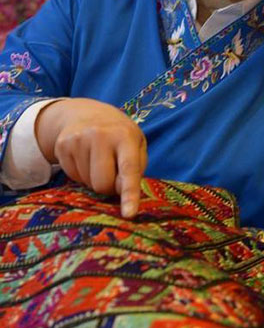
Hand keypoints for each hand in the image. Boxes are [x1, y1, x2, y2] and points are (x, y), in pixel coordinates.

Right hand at [35, 98, 146, 217]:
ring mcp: (78, 139)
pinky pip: (73, 177)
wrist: (86, 113)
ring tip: (96, 159)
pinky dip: (81, 174)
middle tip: (111, 170)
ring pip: (87, 184)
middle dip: (108, 187)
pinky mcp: (62, 146)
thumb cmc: (119, 135)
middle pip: (103, 184)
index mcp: (125, 136)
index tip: (129, 214)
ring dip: (94, 179)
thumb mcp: (136, 145)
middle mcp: (101, 135)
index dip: (129, 194)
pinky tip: (84, 158)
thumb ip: (135, 170)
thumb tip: (121, 192)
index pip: (129, 169)